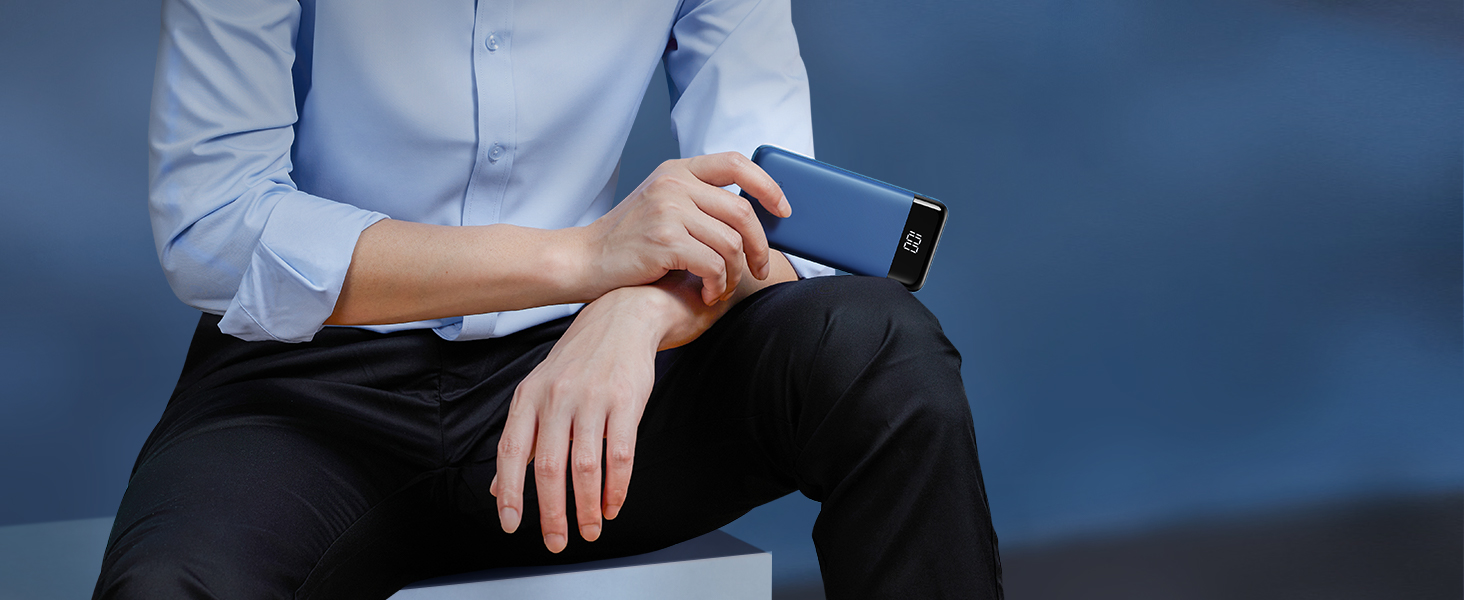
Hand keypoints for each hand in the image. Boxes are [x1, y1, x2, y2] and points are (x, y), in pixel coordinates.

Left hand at [487, 285, 672, 552]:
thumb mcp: (539, 391)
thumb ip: (521, 440)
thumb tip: (497, 488)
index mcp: (529, 397)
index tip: (512, 524)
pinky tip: (613, 504)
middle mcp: (557, 397)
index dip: (510, 492)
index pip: (512, 451)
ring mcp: (593, 398)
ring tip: (591, 530)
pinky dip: (617, 487)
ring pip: (586, 466)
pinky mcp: (626, 401)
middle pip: (550, 467)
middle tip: (556, 541)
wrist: (622, 318)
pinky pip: (621, 454)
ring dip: (588, 506)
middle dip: (552, 512)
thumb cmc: (579, 360)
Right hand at [577, 152, 791, 305]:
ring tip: (723, 287)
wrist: (585, 260)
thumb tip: (746, 214)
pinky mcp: (665, 240)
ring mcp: (668, 210)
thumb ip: (696, 200)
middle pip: (742, 211)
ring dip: (735, 273)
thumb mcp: (660, 203)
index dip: (767, 186)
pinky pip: (714, 264)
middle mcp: (674, 184)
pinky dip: (719, 284)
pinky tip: (709, 293)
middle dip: (760, 246)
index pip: (736, 163)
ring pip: (731, 243)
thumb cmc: (627, 240)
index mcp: (677, 171)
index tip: (782, 210)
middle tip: (761, 268)